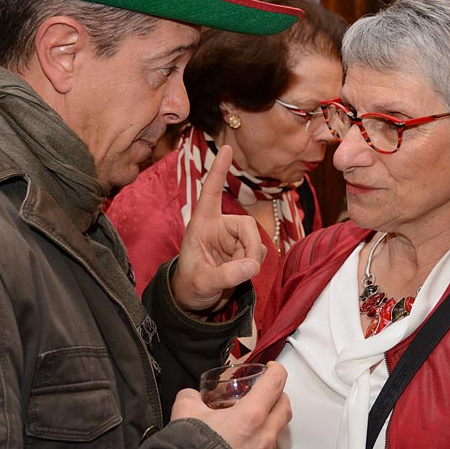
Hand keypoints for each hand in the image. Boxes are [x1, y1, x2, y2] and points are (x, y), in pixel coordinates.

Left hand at [171, 145, 264, 312]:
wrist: (195, 300)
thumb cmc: (191, 287)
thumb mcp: (204, 283)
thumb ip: (227, 276)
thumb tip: (254, 265)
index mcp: (201, 224)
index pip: (211, 193)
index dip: (219, 170)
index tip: (226, 148)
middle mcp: (218, 226)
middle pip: (246, 226)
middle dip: (250, 248)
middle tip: (248, 270)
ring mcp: (232, 237)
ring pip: (256, 241)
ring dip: (252, 259)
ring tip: (236, 275)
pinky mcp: (242, 249)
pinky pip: (259, 252)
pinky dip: (254, 264)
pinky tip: (242, 273)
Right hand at [171, 361, 291, 448]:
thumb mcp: (185, 412)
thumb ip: (191, 397)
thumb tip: (191, 396)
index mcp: (251, 416)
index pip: (276, 381)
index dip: (275, 369)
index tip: (271, 368)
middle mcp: (264, 436)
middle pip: (284, 405)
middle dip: (278, 394)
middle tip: (266, 391)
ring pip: (277, 430)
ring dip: (269, 420)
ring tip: (252, 419)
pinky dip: (260, 441)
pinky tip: (245, 441)